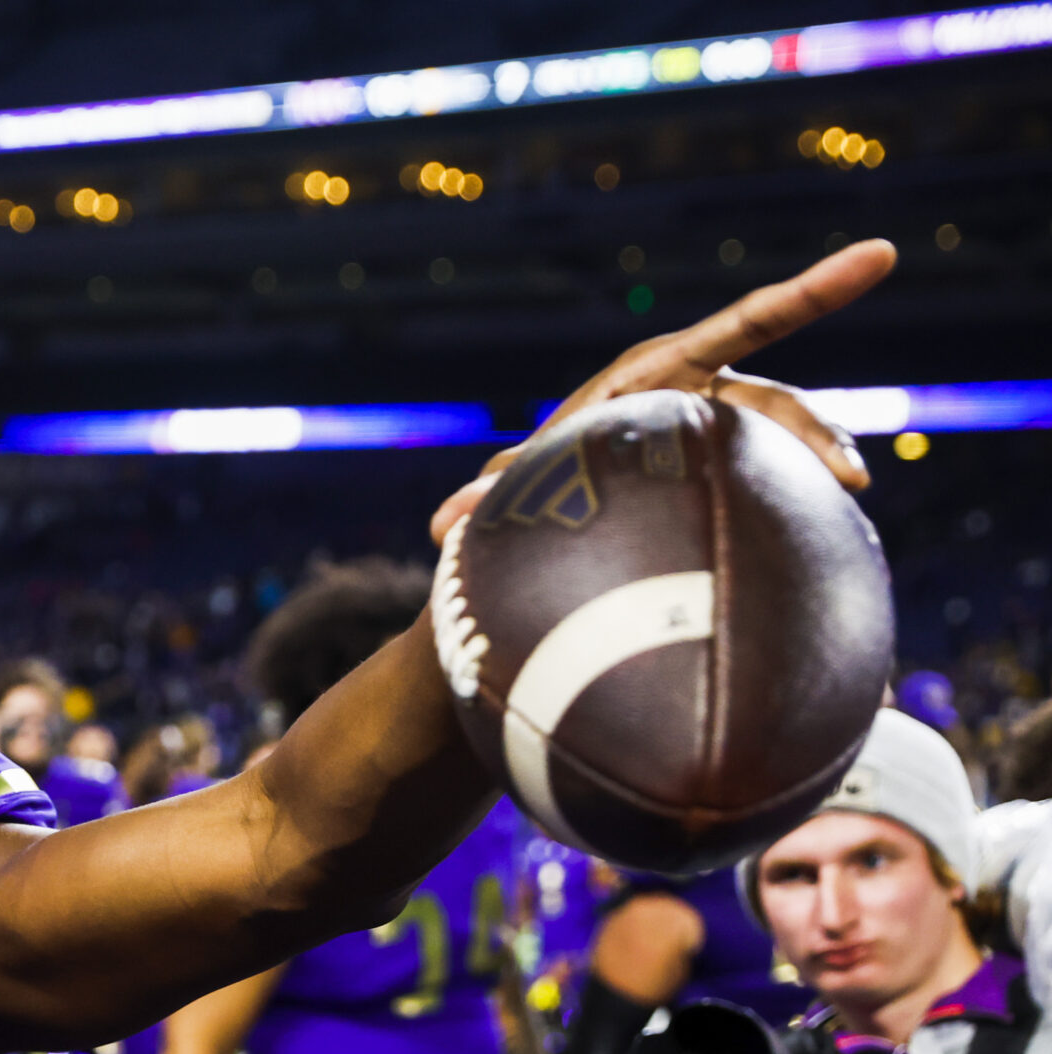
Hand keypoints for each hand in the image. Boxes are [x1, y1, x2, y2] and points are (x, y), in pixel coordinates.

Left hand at [429, 240, 897, 546]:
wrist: (550, 498)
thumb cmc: (536, 472)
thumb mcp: (523, 475)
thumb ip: (490, 493)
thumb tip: (440, 525)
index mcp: (657, 371)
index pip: (747, 325)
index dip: (812, 292)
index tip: (881, 257)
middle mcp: (699, 388)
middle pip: (774, 397)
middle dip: (814, 430)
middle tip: (849, 478)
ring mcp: (719, 426)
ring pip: (784, 435)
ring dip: (816, 462)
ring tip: (846, 496)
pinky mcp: (728, 464)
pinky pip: (773, 475)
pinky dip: (798, 495)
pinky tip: (829, 529)